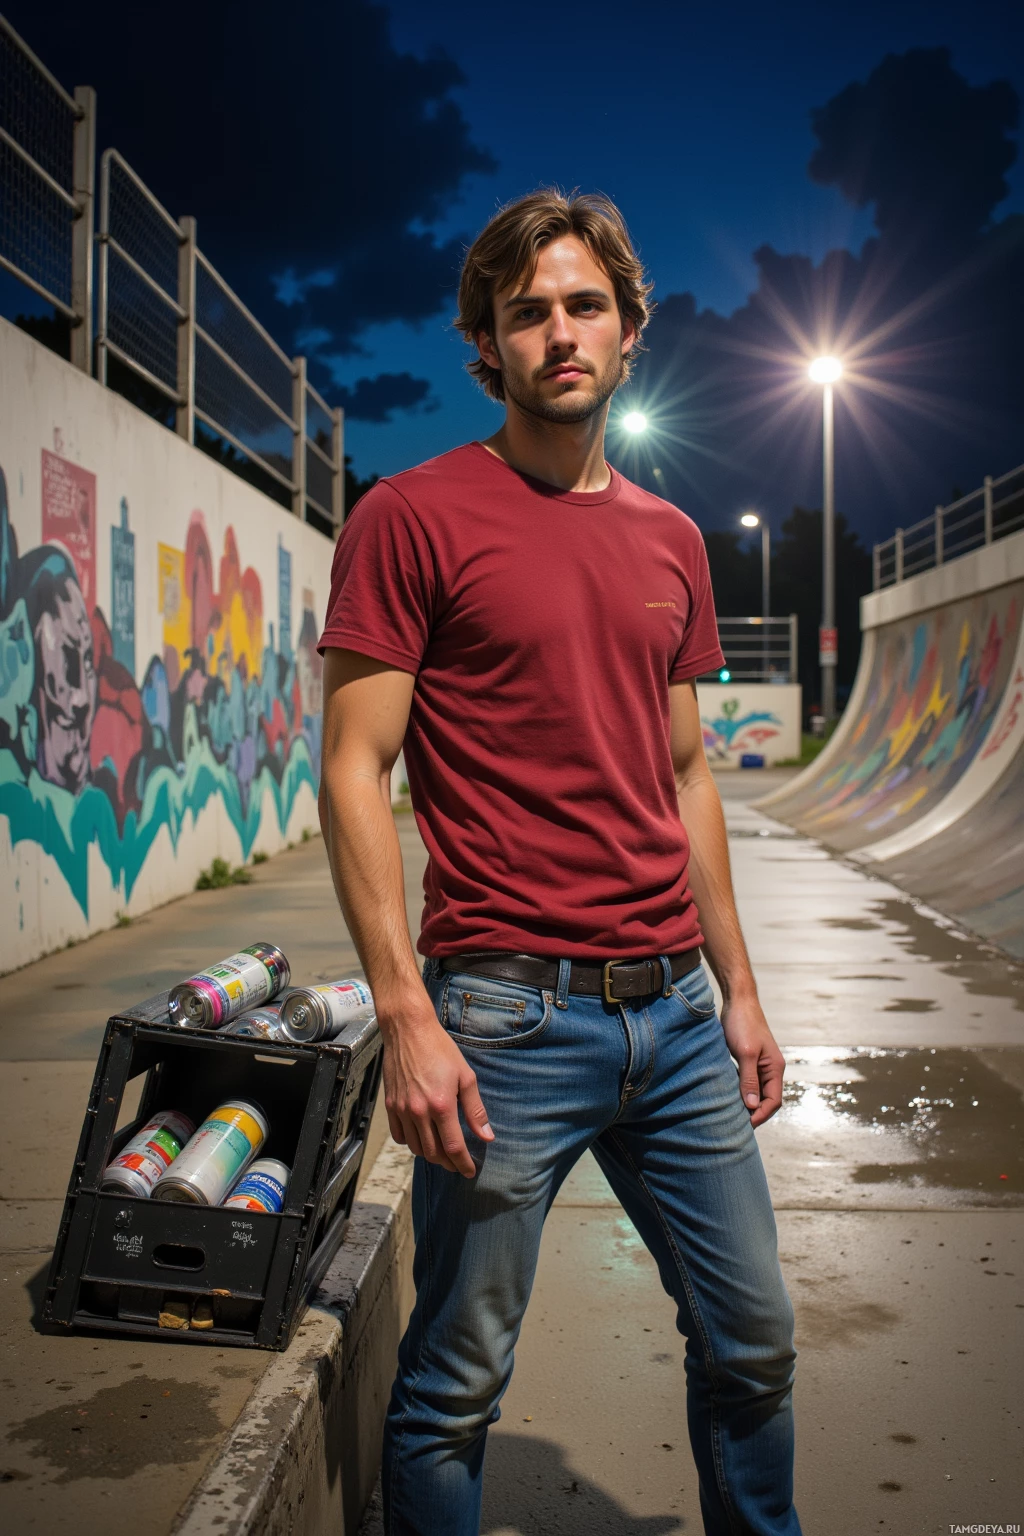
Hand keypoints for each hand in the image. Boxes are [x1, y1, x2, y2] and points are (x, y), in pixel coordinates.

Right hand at [380, 1004, 493, 1176]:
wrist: (408, 1030)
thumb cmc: (440, 1049)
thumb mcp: (466, 1076)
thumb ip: (475, 1109)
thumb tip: (486, 1136)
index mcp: (441, 1105)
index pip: (453, 1147)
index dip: (463, 1163)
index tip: (470, 1171)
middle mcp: (419, 1112)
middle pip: (433, 1153)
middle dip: (448, 1163)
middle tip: (458, 1164)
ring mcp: (402, 1110)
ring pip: (415, 1148)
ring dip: (430, 1155)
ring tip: (442, 1153)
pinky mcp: (390, 1105)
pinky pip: (399, 1135)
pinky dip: (411, 1143)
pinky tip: (421, 1137)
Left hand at [718, 993, 784, 1127]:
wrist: (738, 1001)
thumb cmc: (743, 1024)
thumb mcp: (745, 1053)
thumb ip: (748, 1079)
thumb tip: (751, 1105)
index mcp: (775, 1068)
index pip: (774, 1101)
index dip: (761, 1114)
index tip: (745, 1124)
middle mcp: (771, 1069)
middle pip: (767, 1099)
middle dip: (755, 1113)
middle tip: (736, 1124)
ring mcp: (761, 1065)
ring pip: (757, 1092)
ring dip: (747, 1104)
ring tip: (732, 1115)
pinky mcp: (749, 1060)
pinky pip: (748, 1083)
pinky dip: (741, 1092)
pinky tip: (729, 1097)